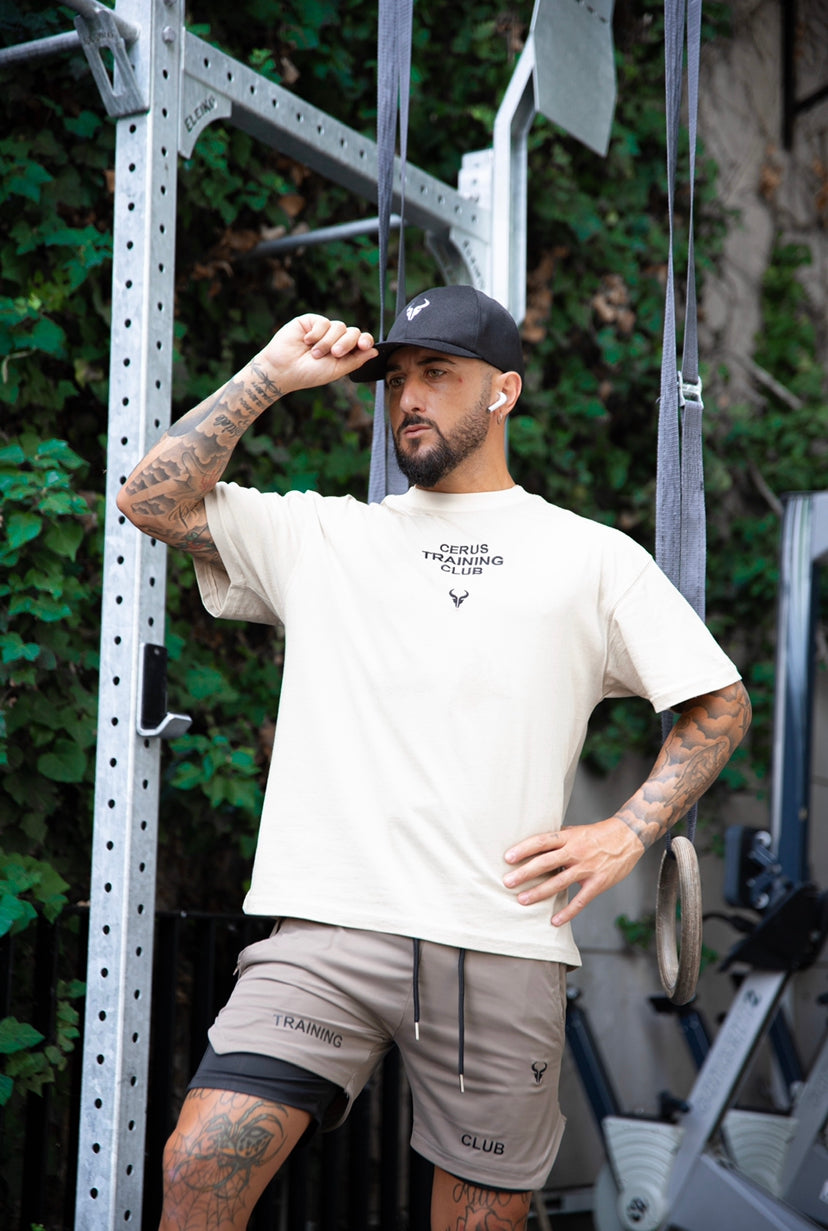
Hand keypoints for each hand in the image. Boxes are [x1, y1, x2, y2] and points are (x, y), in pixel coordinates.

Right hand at [257, 314, 376, 392]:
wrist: (283, 369)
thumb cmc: (308, 374)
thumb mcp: (336, 370)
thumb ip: (355, 360)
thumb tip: (375, 351)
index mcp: (344, 352)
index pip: (361, 341)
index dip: (365, 341)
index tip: (363, 345)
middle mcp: (336, 339)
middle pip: (353, 332)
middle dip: (346, 343)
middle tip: (335, 354)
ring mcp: (324, 329)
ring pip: (339, 326)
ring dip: (328, 342)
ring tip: (314, 353)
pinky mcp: (311, 321)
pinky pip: (323, 322)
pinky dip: (316, 334)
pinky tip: (306, 342)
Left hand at [503, 817, 644, 926]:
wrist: (628, 836)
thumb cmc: (598, 834)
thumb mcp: (576, 830)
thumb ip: (558, 838)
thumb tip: (536, 844)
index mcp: (568, 837)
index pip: (541, 842)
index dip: (524, 849)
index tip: (508, 858)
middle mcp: (576, 852)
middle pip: (546, 862)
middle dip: (525, 873)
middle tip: (507, 882)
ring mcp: (587, 868)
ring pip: (559, 882)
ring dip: (539, 892)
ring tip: (522, 900)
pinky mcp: (598, 883)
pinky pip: (581, 901)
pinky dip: (568, 912)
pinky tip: (554, 921)